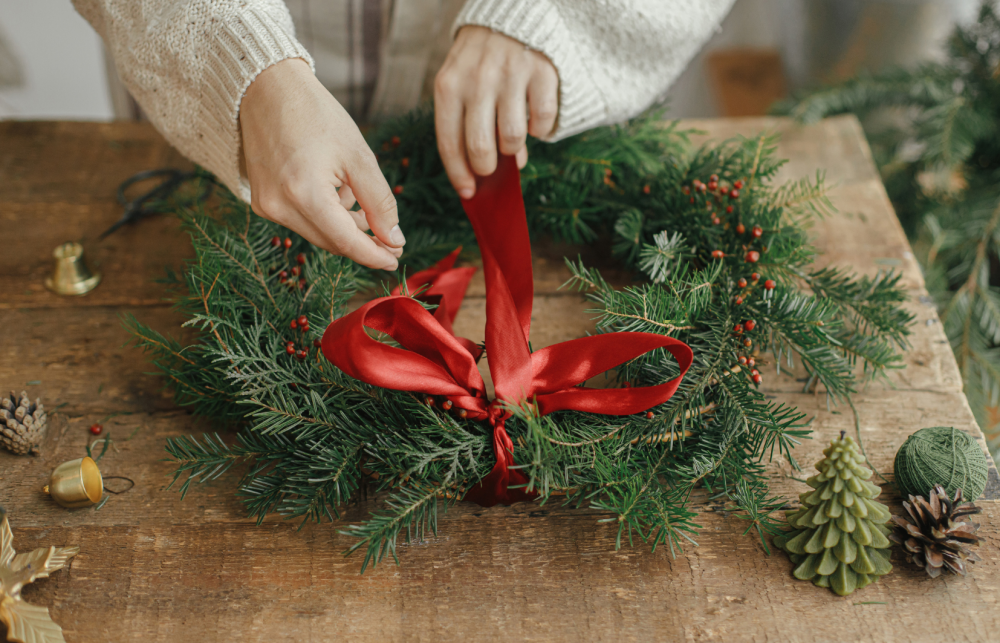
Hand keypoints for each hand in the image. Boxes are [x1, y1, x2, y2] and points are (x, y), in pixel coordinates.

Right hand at [240, 58, 403, 270]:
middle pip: (332, 242)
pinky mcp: (261, 201)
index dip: (374, 254)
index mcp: (303, 193)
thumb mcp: (358, 156)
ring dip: (345, 227)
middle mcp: (279, 206)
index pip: (346, 242)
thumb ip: (379, 202)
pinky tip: (338, 194)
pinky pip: (301, 221)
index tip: (397, 258)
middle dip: (363, 242)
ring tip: (363, 205)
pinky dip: (325, 215)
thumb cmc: (316, 115)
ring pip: (317, 233)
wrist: (267, 88)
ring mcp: (266, 206)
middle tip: (391, 237)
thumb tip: (395, 239)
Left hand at [434, 26, 557, 197]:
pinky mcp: (542, 72)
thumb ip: (468, 125)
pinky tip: (533, 118)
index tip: (469, 193)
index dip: (459, 175)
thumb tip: (492, 173)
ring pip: (512, 139)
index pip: (449, 144)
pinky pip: (542, 122)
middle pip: (480, 148)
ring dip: (514, 148)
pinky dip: (540, 129)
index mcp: (448, 86)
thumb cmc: (480, 63)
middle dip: (487, 167)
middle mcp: (477, 81)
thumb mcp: (462, 85)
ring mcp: (510, 75)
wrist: (510, 15)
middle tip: (493, 165)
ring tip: (512, 136)